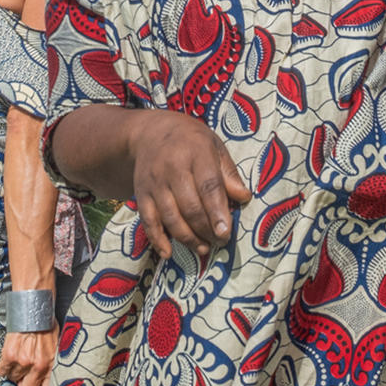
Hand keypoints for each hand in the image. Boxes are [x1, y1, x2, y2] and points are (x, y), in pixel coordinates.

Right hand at [0, 325, 58, 385]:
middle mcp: (37, 366)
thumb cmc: (45, 323)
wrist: (34, 306)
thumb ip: (49, 364)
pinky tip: (10, 354)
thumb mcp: (54, 345)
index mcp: (50, 365)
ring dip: (15, 372)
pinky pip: (2, 371)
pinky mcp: (9, 356)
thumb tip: (43, 381)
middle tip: (23, 377)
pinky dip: (4, 366)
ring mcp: (23, 362)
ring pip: (13, 380)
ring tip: (20, 356)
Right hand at [129, 110, 251, 258]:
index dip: (217, 211)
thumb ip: (228, 173)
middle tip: (220, 241)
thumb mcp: (214, 146)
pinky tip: (168, 253)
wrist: (150, 132)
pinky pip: (148, 221)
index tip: (226, 232)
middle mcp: (172, 168)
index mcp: (196, 152)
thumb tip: (244, 198)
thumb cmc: (190, 141)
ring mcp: (155, 183)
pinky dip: (157, 239)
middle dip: (206, 229)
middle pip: (190, 206)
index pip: (208, 186)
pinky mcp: (141, 194)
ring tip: (203, 248)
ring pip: (170, 217)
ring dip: (187, 238)